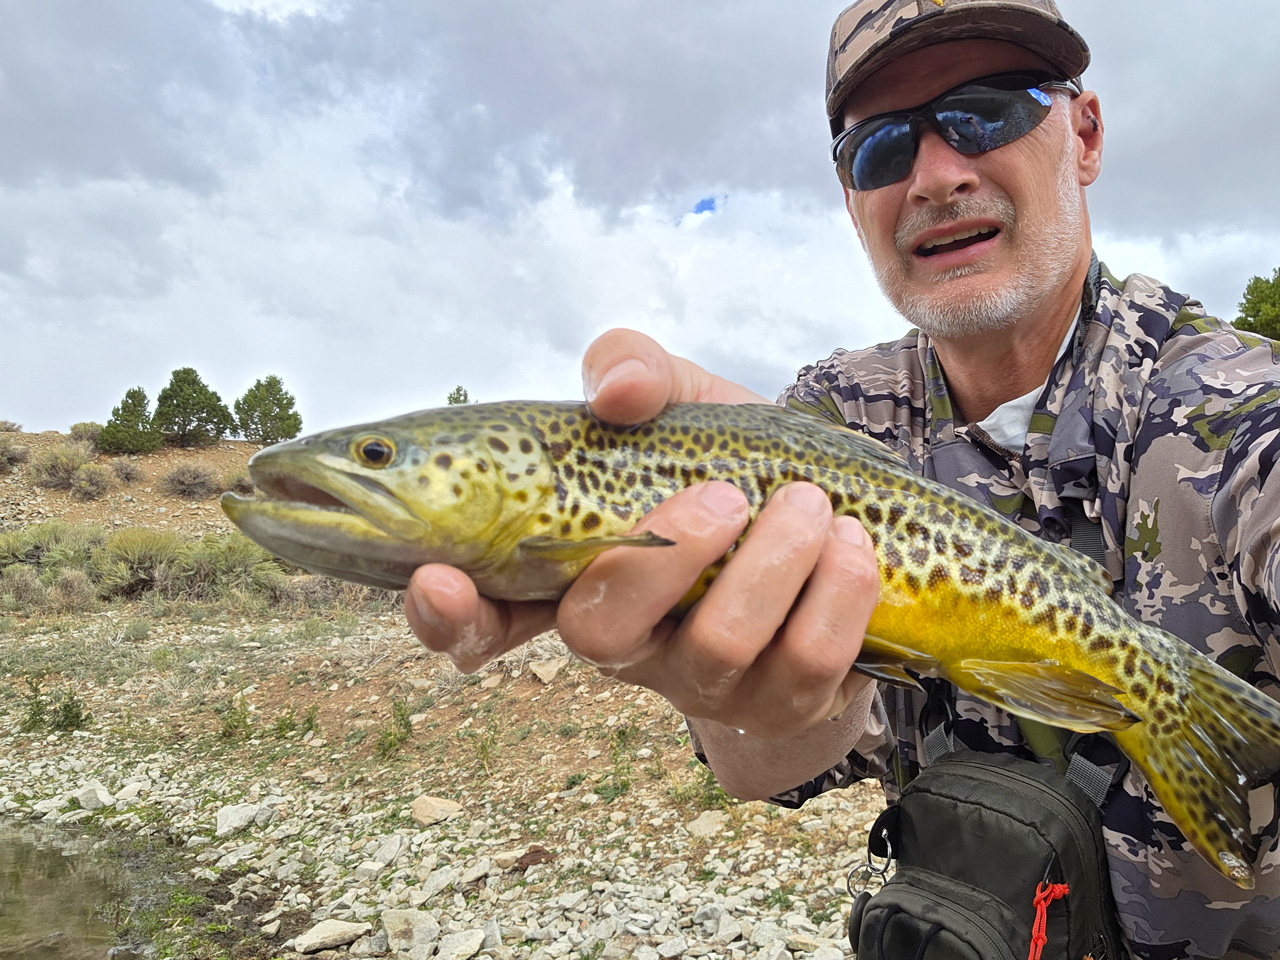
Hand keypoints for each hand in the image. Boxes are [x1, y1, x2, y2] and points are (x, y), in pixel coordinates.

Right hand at [405, 329, 879, 736]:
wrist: (839, 532)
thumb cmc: (732, 469)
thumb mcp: (681, 405)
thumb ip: (634, 371)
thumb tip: (616, 389)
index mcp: (576, 570)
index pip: (483, 613)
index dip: (448, 613)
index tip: (441, 579)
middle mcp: (623, 637)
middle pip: (600, 632)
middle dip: (662, 556)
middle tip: (725, 496)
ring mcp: (698, 680)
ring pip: (717, 645)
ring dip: (772, 562)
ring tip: (810, 502)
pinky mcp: (779, 703)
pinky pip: (805, 663)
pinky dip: (837, 592)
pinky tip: (852, 544)